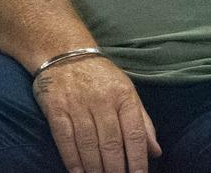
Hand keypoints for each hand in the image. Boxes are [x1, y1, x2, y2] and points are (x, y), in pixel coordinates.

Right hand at [32, 55, 161, 172]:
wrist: (61, 51)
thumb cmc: (99, 76)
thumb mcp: (126, 91)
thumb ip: (141, 121)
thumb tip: (155, 151)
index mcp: (122, 96)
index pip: (134, 134)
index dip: (137, 160)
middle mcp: (100, 100)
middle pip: (110, 143)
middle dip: (115, 169)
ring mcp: (76, 103)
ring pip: (88, 144)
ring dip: (94, 168)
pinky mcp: (55, 106)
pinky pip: (64, 137)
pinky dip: (71, 158)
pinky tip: (78, 172)